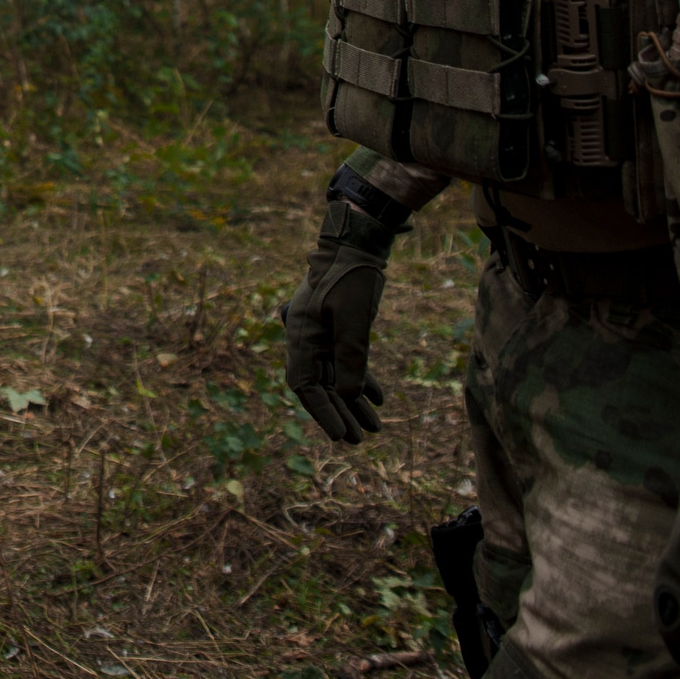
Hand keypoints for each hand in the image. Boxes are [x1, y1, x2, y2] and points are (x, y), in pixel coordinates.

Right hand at [283, 187, 404, 444]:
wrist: (357, 239)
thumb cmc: (351, 275)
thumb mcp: (353, 319)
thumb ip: (351, 358)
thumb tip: (349, 395)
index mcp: (301, 334)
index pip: (305, 385)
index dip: (322, 413)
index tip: (340, 436)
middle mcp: (306, 336)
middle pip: (321, 386)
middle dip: (340, 413)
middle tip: (360, 439)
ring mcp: (321, 331)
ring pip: (335, 376)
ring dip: (353, 401)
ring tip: (374, 427)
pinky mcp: (337, 325)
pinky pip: (346, 360)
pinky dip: (360, 379)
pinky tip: (377, 398)